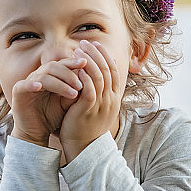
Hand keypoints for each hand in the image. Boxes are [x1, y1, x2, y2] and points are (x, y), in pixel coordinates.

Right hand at [10, 56, 86, 145]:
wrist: (36, 132)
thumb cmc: (52, 116)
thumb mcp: (68, 103)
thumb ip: (77, 91)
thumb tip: (93, 79)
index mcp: (51, 75)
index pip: (63, 65)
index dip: (74, 63)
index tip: (87, 65)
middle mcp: (39, 76)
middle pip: (53, 67)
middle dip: (69, 74)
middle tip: (81, 84)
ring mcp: (28, 82)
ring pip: (43, 76)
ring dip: (59, 83)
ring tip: (73, 93)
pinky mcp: (18, 91)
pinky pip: (24, 84)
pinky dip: (31, 84)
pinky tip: (40, 87)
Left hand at [59, 40, 123, 161]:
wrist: (84, 148)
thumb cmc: (86, 127)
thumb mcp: (96, 107)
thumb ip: (96, 91)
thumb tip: (91, 75)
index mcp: (114, 97)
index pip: (114, 70)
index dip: (105, 55)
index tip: (95, 44)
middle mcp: (111, 99)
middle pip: (108, 69)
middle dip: (96, 53)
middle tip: (85, 42)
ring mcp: (102, 104)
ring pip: (99, 76)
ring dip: (89, 60)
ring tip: (79, 50)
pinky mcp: (89, 109)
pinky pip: (89, 88)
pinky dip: (84, 75)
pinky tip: (76, 66)